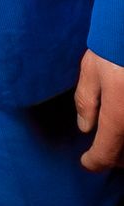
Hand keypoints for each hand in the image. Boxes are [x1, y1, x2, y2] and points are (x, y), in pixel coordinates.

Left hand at [75, 49, 123, 170]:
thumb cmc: (114, 43)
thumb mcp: (92, 68)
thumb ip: (87, 101)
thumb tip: (85, 127)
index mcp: (119, 117)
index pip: (106, 154)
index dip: (94, 161)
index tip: (86, 162)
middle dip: (115, 157)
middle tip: (102, 150)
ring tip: (117, 138)